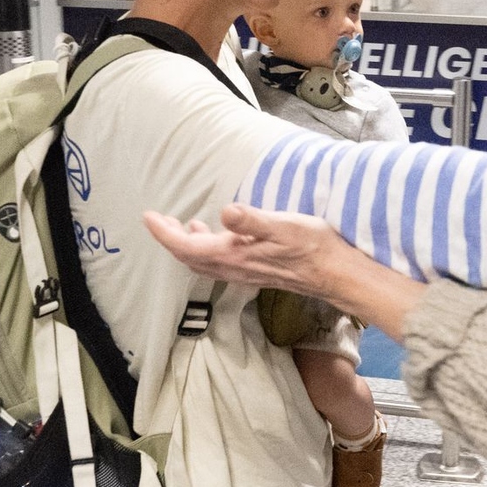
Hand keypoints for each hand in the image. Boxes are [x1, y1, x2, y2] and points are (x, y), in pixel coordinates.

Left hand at [144, 205, 425, 338]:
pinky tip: (220, 237)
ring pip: (205, 262)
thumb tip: (225, 212)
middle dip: (171, 240)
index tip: (149, 216)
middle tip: (160, 219)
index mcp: (234, 254)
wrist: (337, 274)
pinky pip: (220, 264)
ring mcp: (246, 272)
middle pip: (190, 258)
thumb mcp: (284, 226)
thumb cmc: (314, 247)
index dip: (164, 233)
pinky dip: (209, 250)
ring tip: (184, 226)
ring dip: (189, 246)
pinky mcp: (257, 272)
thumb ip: (252, 220)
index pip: (187, 246)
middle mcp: (235, 267)